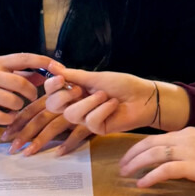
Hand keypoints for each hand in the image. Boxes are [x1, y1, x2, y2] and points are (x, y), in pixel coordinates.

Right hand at [0, 53, 52, 125]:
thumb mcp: (4, 71)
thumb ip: (26, 73)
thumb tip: (50, 75)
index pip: (25, 58)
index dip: (43, 62)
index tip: (59, 68)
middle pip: (21, 83)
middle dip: (32, 92)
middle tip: (33, 96)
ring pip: (14, 101)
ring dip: (20, 105)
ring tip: (16, 104)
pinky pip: (4, 117)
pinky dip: (10, 118)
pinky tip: (8, 114)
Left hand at [0, 95, 92, 156]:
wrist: (118, 95)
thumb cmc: (92, 94)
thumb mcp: (70, 97)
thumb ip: (54, 100)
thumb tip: (34, 112)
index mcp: (54, 97)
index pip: (31, 109)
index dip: (17, 121)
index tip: (5, 135)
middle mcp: (62, 103)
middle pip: (39, 119)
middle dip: (24, 134)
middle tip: (11, 149)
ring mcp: (76, 112)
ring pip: (54, 126)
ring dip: (40, 141)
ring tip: (28, 154)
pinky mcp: (90, 120)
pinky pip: (78, 133)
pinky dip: (69, 143)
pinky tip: (59, 154)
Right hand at [43, 68, 158, 133]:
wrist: (143, 97)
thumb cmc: (122, 84)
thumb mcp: (95, 77)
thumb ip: (73, 75)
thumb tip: (52, 66)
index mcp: (74, 90)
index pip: (51, 91)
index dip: (51, 86)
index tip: (61, 78)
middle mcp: (77, 104)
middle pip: (53, 106)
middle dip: (63, 96)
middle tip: (79, 89)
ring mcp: (86, 118)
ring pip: (72, 114)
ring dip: (89, 102)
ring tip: (104, 95)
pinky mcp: (97, 129)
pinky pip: (91, 121)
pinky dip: (103, 110)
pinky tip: (113, 105)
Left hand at [119, 128, 194, 190]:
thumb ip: (189, 151)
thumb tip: (172, 162)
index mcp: (187, 132)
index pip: (156, 138)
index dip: (139, 147)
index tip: (129, 157)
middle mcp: (185, 138)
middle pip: (150, 144)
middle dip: (132, 155)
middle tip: (121, 167)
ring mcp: (189, 151)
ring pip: (154, 154)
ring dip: (137, 164)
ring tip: (126, 174)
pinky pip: (166, 170)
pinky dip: (151, 176)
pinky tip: (142, 184)